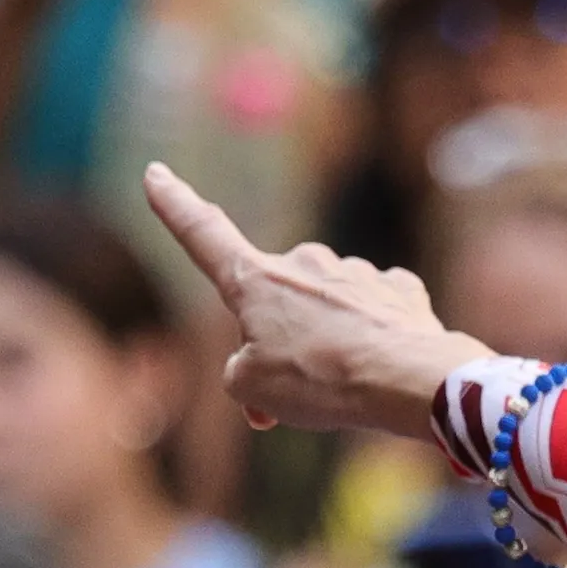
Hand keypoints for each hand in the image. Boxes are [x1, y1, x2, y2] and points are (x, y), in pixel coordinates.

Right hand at [145, 164, 485, 440]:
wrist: (410, 380)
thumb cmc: (323, 382)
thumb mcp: (252, 389)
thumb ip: (244, 369)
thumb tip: (266, 361)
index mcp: (256, 280)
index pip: (203, 235)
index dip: (175, 206)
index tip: (155, 172)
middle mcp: (304, 262)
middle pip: (277, 305)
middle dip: (280, 347)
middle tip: (294, 395)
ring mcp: (355, 271)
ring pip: (328, 314)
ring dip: (329, 350)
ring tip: (344, 387)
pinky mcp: (399, 289)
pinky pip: (374, 315)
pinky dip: (373, 341)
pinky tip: (383, 366)